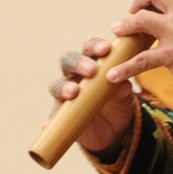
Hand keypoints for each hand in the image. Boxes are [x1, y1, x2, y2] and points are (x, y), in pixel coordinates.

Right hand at [47, 37, 135, 155]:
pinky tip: (48, 124)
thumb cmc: (118, 101)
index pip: (90, 48)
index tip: (106, 49)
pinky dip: (50, 120)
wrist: (115, 127)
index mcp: (92, 62)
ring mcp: (65, 93)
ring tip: (73, 92)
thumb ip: (122, 87)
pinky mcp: (60, 114)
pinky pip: (52, 116)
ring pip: (56, 84)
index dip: (95, 46)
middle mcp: (75, 74)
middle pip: (68, 60)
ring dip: (63, 87)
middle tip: (91, 70)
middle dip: (78, 63)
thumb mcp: (124, 95)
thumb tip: (120, 84)